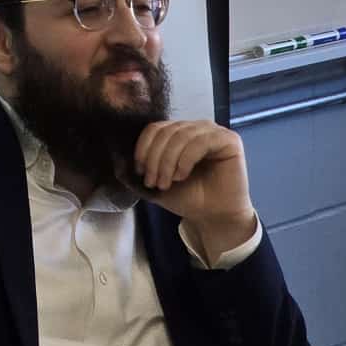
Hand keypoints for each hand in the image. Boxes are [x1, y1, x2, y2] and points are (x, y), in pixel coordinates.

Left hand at [132, 120, 257, 261]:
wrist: (213, 217)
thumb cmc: (187, 198)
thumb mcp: (155, 183)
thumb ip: (137, 170)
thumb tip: (116, 161)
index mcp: (178, 132)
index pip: (154, 128)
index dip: (143, 148)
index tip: (139, 171)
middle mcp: (196, 128)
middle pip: (166, 131)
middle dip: (154, 158)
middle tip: (153, 182)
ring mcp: (213, 132)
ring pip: (180, 135)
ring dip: (167, 161)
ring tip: (166, 182)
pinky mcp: (229, 140)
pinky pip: (200, 141)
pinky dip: (185, 159)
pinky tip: (181, 176)